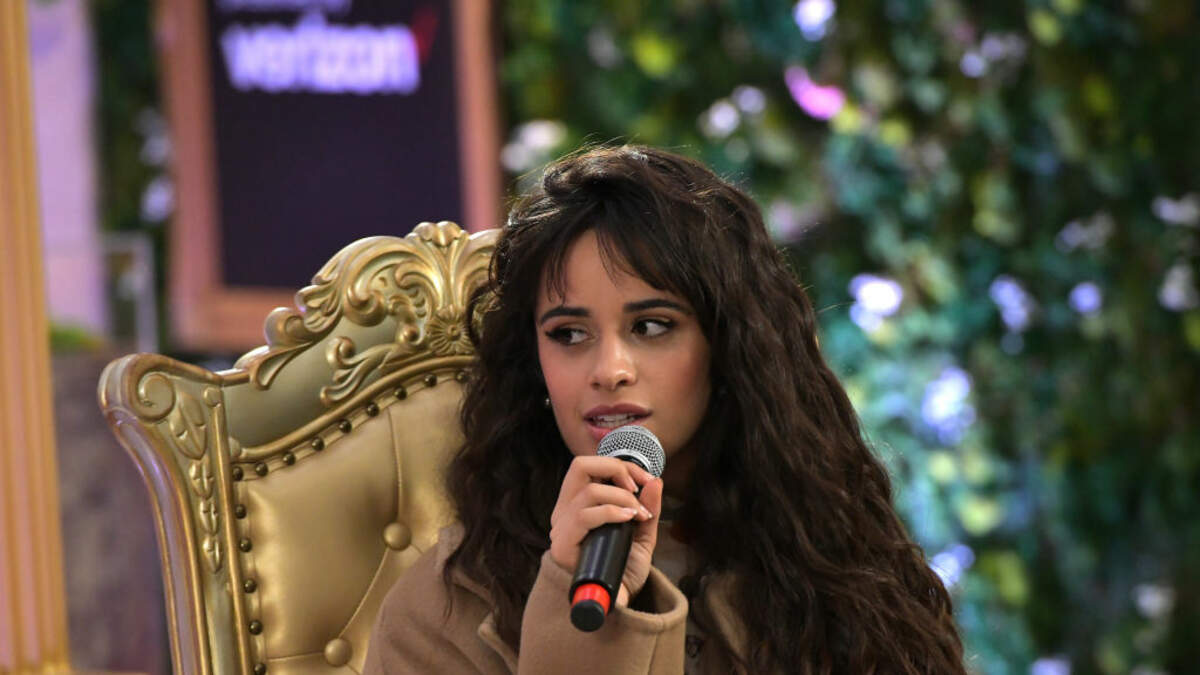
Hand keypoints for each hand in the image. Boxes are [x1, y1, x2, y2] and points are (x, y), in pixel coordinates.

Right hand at [549, 455, 664, 606]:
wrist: (618, 602)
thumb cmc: (624, 567)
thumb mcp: (641, 532)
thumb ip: (648, 507)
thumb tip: (655, 481)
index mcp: (577, 503)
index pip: (588, 466)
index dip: (618, 464)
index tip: (645, 480)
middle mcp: (564, 511)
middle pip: (581, 466)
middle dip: (616, 469)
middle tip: (636, 488)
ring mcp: (561, 527)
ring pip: (589, 491)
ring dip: (621, 497)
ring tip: (636, 514)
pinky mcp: (562, 544)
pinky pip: (585, 515)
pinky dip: (612, 512)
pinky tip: (628, 519)